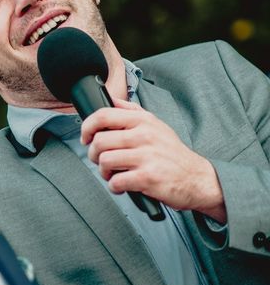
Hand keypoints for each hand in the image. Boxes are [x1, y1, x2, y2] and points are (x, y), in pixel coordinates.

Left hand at [81, 98, 225, 222]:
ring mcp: (146, 157)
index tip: (85, 137)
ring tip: (112, 174)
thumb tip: (110, 98)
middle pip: (100, 141)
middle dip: (93, 154)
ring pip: (105, 161)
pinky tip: (122, 185)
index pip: (103, 115)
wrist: (198, 178)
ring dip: (103, 171)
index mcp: (143, 120)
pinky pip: (116, 181)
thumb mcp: (156, 124)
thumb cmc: (172, 153)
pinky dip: (114, 186)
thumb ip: (132, 110)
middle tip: (99, 160)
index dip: (87, 126)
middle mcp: (144, 135)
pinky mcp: (148, 178)